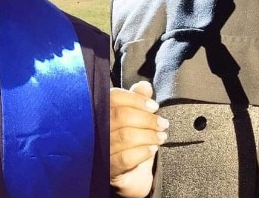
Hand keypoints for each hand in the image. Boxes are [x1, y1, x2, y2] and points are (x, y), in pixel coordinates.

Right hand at [110, 81, 167, 197]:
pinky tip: (153, 149)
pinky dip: (143, 152)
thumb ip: (138, 98)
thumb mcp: (135, 116)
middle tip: (163, 123)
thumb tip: (145, 85)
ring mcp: (99, 149)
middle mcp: (95, 128)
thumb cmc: (131, 139)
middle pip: (121, 116)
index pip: (114, 98)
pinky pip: (125, 158)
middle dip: (147, 119)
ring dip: (149, 135)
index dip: (136, 100)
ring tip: (162, 136)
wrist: (130, 173)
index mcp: (100, 110)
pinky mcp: (106, 168)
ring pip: (125, 137)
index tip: (154, 106)